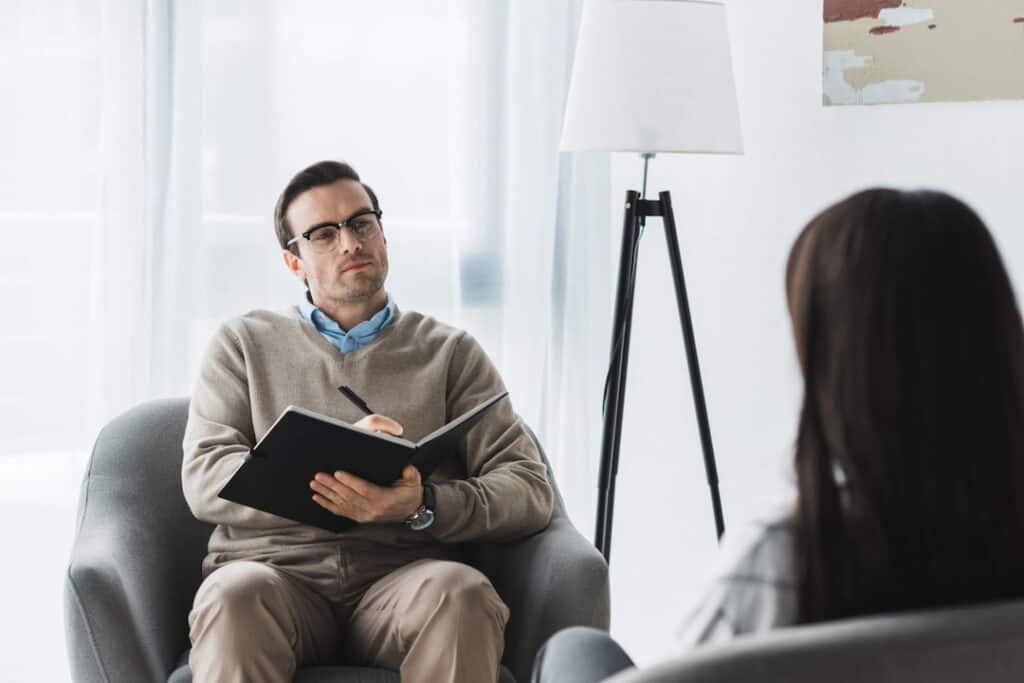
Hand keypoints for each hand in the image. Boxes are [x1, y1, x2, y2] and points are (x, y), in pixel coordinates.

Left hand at [308, 414, 422, 522]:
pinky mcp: (360, 518)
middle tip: (319, 476)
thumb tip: (407, 468)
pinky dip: (327, 505)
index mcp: (385, 499)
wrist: (410, 511)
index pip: (364, 489)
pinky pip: (341, 512)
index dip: (350, 481)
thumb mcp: (414, 482)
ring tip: (315, 484)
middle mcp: (373, 509)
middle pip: (349, 496)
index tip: (338, 473)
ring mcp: (365, 515)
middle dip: (332, 485)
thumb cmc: (410, 493)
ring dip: (326, 494)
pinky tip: (317, 498)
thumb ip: (411, 474)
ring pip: (342, 504)